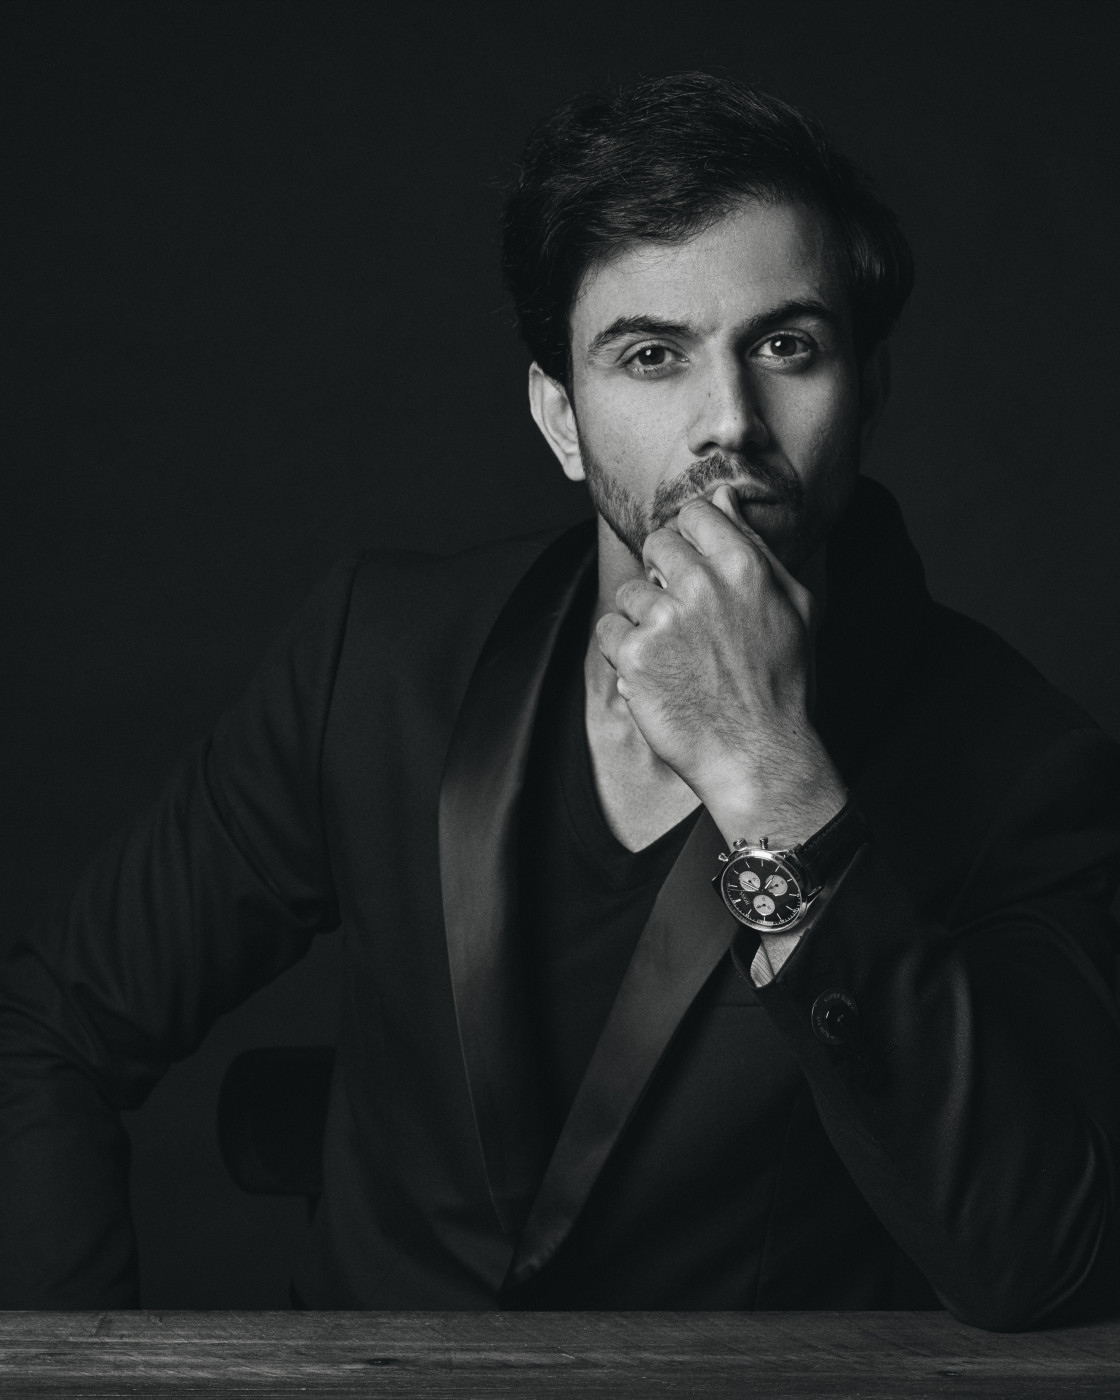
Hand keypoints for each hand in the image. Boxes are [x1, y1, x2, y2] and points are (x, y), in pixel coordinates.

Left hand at [595, 484, 846, 845]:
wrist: (758, 755)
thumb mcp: (792, 606)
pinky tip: (655, 674)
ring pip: (630, 591)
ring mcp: (664, 620)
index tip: (695, 568)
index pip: (694, 515)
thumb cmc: (781, 683)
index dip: (691, 540)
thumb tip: (723, 497)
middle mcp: (702, 586)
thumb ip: (754, 545)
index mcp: (743, 567)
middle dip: (664, 574)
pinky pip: (609, 631)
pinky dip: (623, 653)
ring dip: (644, 619)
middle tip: (684, 616)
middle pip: (656, 544)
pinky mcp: (634, 656)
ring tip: (675, 655)